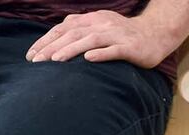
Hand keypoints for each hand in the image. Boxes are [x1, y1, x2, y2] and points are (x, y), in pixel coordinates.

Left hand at [26, 10, 177, 67]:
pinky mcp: (130, 47)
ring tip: (55, 61)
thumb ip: (82, 30)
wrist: (157, 34)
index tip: (31, 55)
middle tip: (36, 61)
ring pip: (90, 41)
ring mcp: (117, 35)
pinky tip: (88, 60)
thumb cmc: (126, 35)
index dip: (46, 40)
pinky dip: (101, 54)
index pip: (64, 28)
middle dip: (52, 47)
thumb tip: (57, 39)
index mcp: (92, 19)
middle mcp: (102, 24)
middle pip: (73, 34)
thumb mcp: (101, 27)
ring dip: (71, 50)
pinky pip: (114, 50)